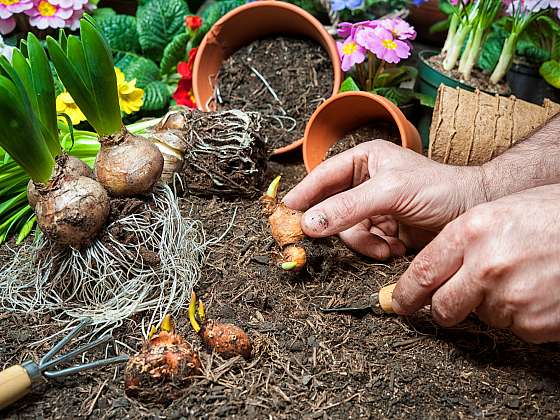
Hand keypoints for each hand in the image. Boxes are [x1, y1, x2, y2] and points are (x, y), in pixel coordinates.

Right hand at [283, 140, 485, 258]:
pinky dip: (376, 250)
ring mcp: (372, 208)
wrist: (473, 213)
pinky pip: (363, 244)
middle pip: (330, 210)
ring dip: (364, 243)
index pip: (322, 177)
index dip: (303, 195)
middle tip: (332, 241)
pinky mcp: (383, 230)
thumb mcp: (390, 193)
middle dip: (342, 228)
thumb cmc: (438, 189)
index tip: (285, 213)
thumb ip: (348, 207)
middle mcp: (363, 183)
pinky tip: (395, 248)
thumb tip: (309, 222)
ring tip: (386, 245)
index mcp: (362, 161)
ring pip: (346, 231)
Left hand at [393, 185, 559, 342]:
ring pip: (482, 316)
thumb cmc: (551, 215)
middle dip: (444, 308)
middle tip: (453, 302)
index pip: (423, 274)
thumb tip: (428, 273)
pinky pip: (515, 327)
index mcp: (471, 232)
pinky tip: (538, 290)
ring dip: (492, 305)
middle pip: (444, 307)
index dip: (406, 294)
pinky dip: (522, 314)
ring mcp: (512, 297)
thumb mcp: (497, 213)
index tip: (397, 303)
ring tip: (520, 277)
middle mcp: (486, 265)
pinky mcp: (536, 323)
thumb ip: (461, 243)